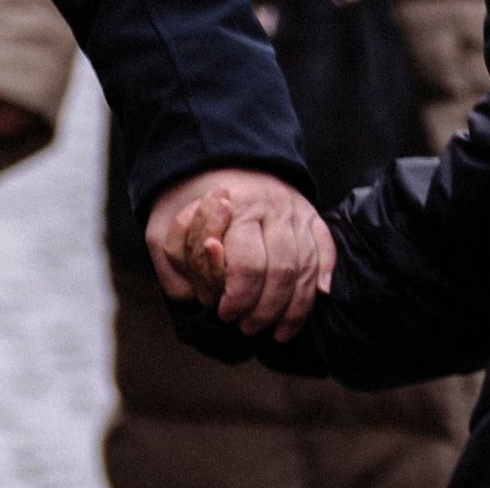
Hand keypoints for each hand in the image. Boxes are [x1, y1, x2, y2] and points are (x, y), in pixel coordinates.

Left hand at [148, 167, 335, 339]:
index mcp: (235, 207)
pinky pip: (326, 249)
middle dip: (265, 309)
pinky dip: (323, 277)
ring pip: (306, 266)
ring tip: (278, 331)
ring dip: (295, 307)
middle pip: (281, 270)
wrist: (221, 158)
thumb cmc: (189, 202)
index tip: (224, 314)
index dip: (238, 298)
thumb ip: (176, 262)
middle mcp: (272, 207)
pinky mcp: (311, 216)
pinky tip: (318, 299)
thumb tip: (200, 294)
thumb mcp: (163, 225)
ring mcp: (296, 211)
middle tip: (247, 327)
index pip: (247, 265)